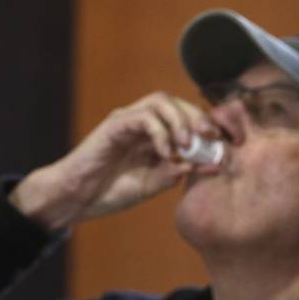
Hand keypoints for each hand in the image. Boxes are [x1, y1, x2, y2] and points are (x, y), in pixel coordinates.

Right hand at [8, 92, 219, 230]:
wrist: (77, 198)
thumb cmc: (111, 191)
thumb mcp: (153, 184)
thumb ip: (177, 173)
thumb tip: (209, 164)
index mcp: (154, 136)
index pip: (185, 117)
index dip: (205, 125)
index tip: (221, 142)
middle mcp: (142, 123)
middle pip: (176, 103)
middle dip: (198, 117)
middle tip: (210, 137)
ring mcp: (128, 121)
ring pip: (161, 101)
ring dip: (180, 121)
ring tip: (185, 146)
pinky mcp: (114, 125)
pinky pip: (143, 117)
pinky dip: (160, 132)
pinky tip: (165, 153)